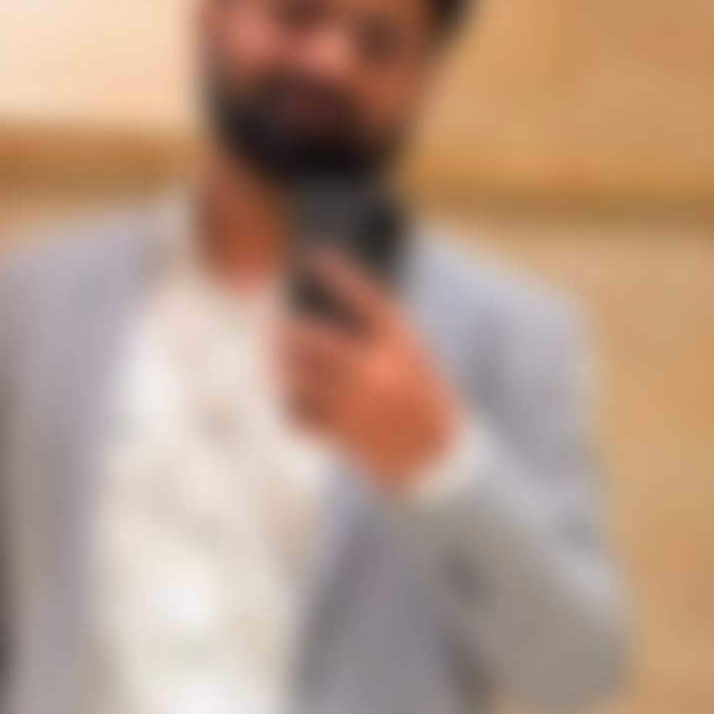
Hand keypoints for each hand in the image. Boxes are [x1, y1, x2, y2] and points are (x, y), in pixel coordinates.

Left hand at [275, 250, 464, 489]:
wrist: (439, 456)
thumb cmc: (424, 398)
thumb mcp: (415, 357)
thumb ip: (378, 335)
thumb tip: (326, 313)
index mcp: (399, 342)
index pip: (361, 295)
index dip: (335, 272)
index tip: (312, 257)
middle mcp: (374, 366)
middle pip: (310, 339)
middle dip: (286, 330)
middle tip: (274, 325)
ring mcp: (355, 399)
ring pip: (297, 376)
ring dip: (280, 367)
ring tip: (274, 361)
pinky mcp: (343, 430)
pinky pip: (301, 413)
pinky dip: (292, 406)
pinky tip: (291, 398)